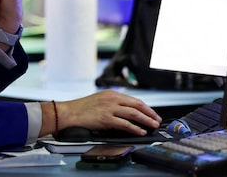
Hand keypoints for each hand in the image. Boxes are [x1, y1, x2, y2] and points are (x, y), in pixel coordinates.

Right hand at [40, 90, 162, 136]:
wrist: (70, 112)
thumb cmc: (83, 108)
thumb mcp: (100, 100)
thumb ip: (113, 103)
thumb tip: (127, 112)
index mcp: (112, 94)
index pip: (134, 100)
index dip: (146, 107)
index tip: (152, 113)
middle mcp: (112, 99)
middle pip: (137, 105)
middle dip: (149, 113)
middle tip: (157, 120)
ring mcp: (109, 108)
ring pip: (134, 113)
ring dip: (146, 120)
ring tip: (153, 125)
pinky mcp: (106, 118)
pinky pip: (125, 124)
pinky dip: (135, 128)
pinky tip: (141, 131)